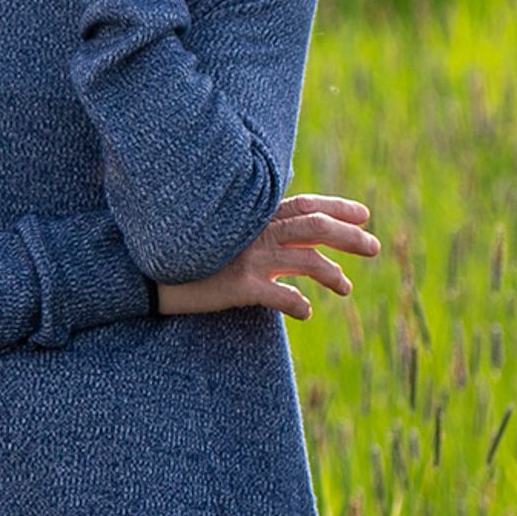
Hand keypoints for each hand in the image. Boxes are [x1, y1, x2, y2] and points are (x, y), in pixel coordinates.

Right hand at [158, 194, 381, 321]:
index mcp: (251, 216)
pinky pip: (282, 297)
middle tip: (374, 246)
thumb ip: (249, 224)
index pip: (304, 204)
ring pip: (307, 261)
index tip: (364, 214)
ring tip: (346, 287)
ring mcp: (248, 258)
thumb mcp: (217, 229)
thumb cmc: (181, 250)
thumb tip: (279, 222)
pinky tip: (306, 311)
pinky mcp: (239, 286)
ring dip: (333, 275)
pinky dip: (300, 305)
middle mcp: (254, 233)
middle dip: (350, 236)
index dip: (338, 207)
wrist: (142, 271)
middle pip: (315, 228)